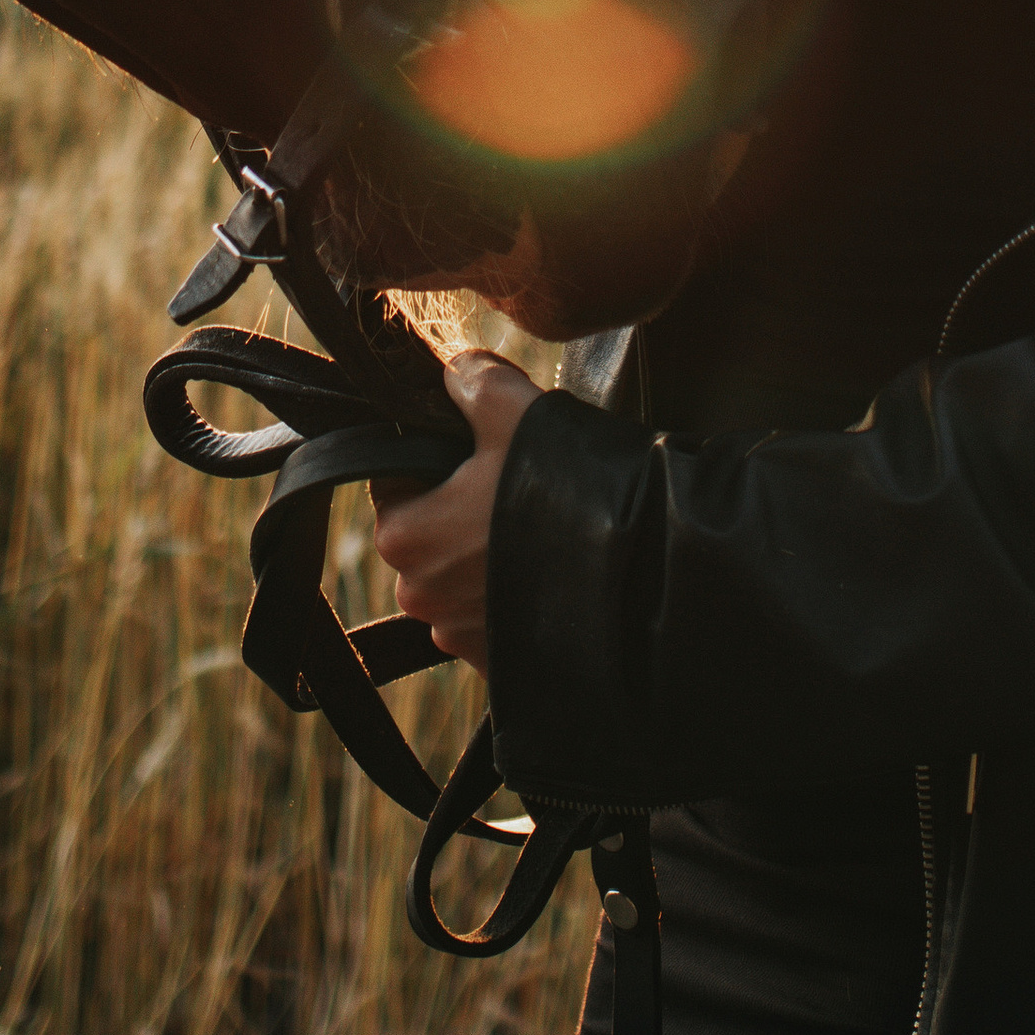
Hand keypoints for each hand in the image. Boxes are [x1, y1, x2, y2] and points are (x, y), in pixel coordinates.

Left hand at [369, 350, 539, 673]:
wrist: (640, 570)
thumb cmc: (564, 486)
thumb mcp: (511, 406)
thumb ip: (469, 379)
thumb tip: (454, 373)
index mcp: (402, 534)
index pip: (394, 479)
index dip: (432, 453)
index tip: (475, 444)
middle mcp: (419, 595)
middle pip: (427, 529)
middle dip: (459, 506)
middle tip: (515, 479)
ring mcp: (459, 636)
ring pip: (460, 574)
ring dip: (487, 553)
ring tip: (542, 524)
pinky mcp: (499, 662)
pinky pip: (492, 614)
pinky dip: (513, 591)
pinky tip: (552, 566)